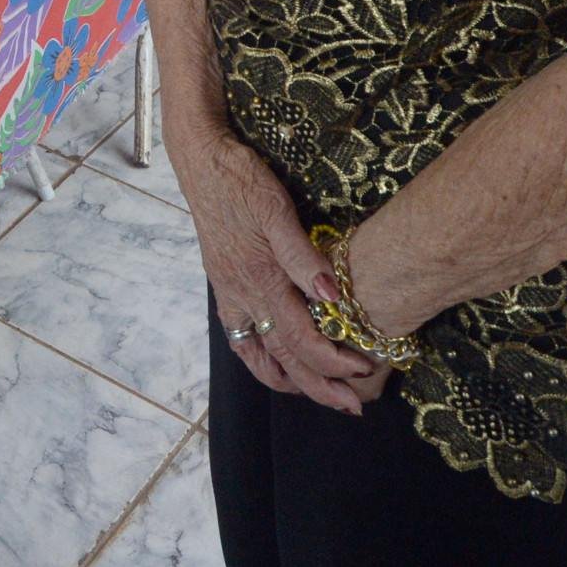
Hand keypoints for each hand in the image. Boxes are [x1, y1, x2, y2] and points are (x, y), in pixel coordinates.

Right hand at [180, 127, 378, 413]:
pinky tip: (275, 363)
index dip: (333, 360)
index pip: (300, 338)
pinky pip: (240, 336)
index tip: (364, 369)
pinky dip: (259, 359)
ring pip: (257, 353)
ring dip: (289, 380)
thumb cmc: (242, 179)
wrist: (201, 161)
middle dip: (319, 385)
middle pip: (283, 357)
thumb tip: (333, 299)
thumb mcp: (276, 209)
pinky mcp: (223, 285)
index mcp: (259, 278)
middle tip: (351, 405)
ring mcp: (229, 292)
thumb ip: (302, 256)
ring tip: (315, 393)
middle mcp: (242, 293)